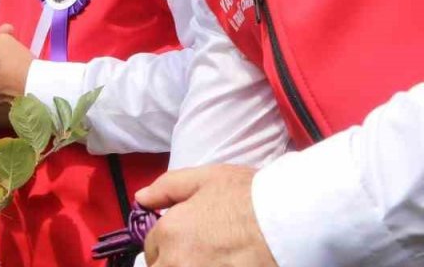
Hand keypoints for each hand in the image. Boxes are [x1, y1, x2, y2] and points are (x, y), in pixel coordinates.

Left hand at [136, 165, 278, 266]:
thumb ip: (169, 188)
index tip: (185, 244)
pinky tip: (230, 265)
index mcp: (170, 235)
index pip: (151, 250)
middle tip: (200, 255)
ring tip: (215, 260)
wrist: (294, 220)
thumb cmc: (252, 196)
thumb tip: (142, 198)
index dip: (166, 246)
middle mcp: (179, 263)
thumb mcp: (207, 178)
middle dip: (175, 262)